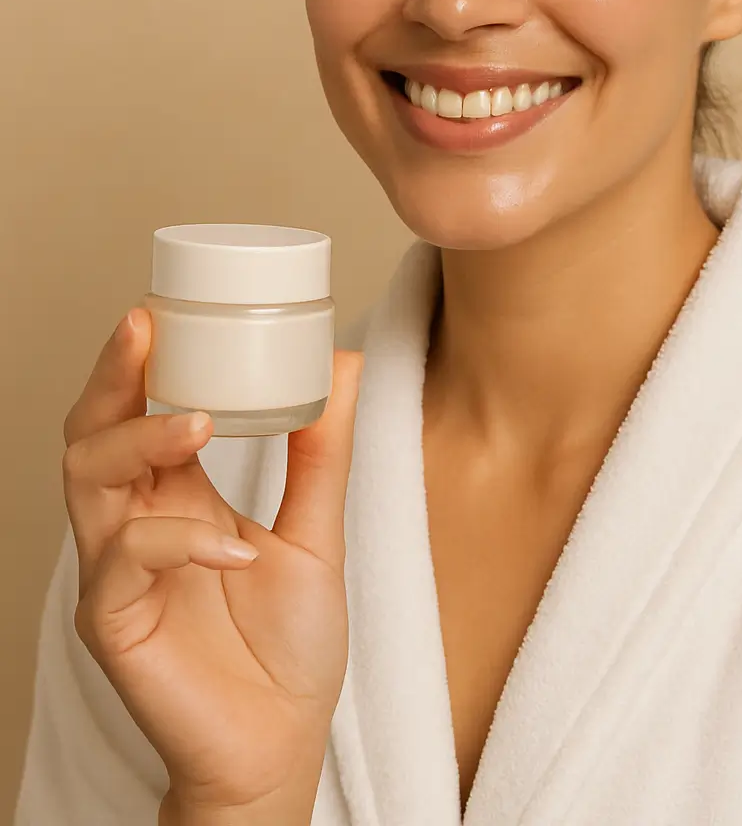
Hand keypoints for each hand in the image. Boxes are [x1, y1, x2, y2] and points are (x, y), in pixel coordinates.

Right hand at [62, 305, 363, 813]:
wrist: (282, 747)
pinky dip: (178, 542)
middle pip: (92, 431)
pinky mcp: (114, 624)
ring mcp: (117, 573)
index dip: (136, 358)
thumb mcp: (317, 531)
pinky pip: (123, 564)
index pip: (135, 410)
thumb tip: (342, 362)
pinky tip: (232, 548)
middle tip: (144, 329)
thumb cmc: (287, 647)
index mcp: (175, 495)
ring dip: (139, 438)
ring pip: (86, 480)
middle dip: (113, 375)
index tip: (159, 306)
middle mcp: (136, 523)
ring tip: (198, 423)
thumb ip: (322, 452)